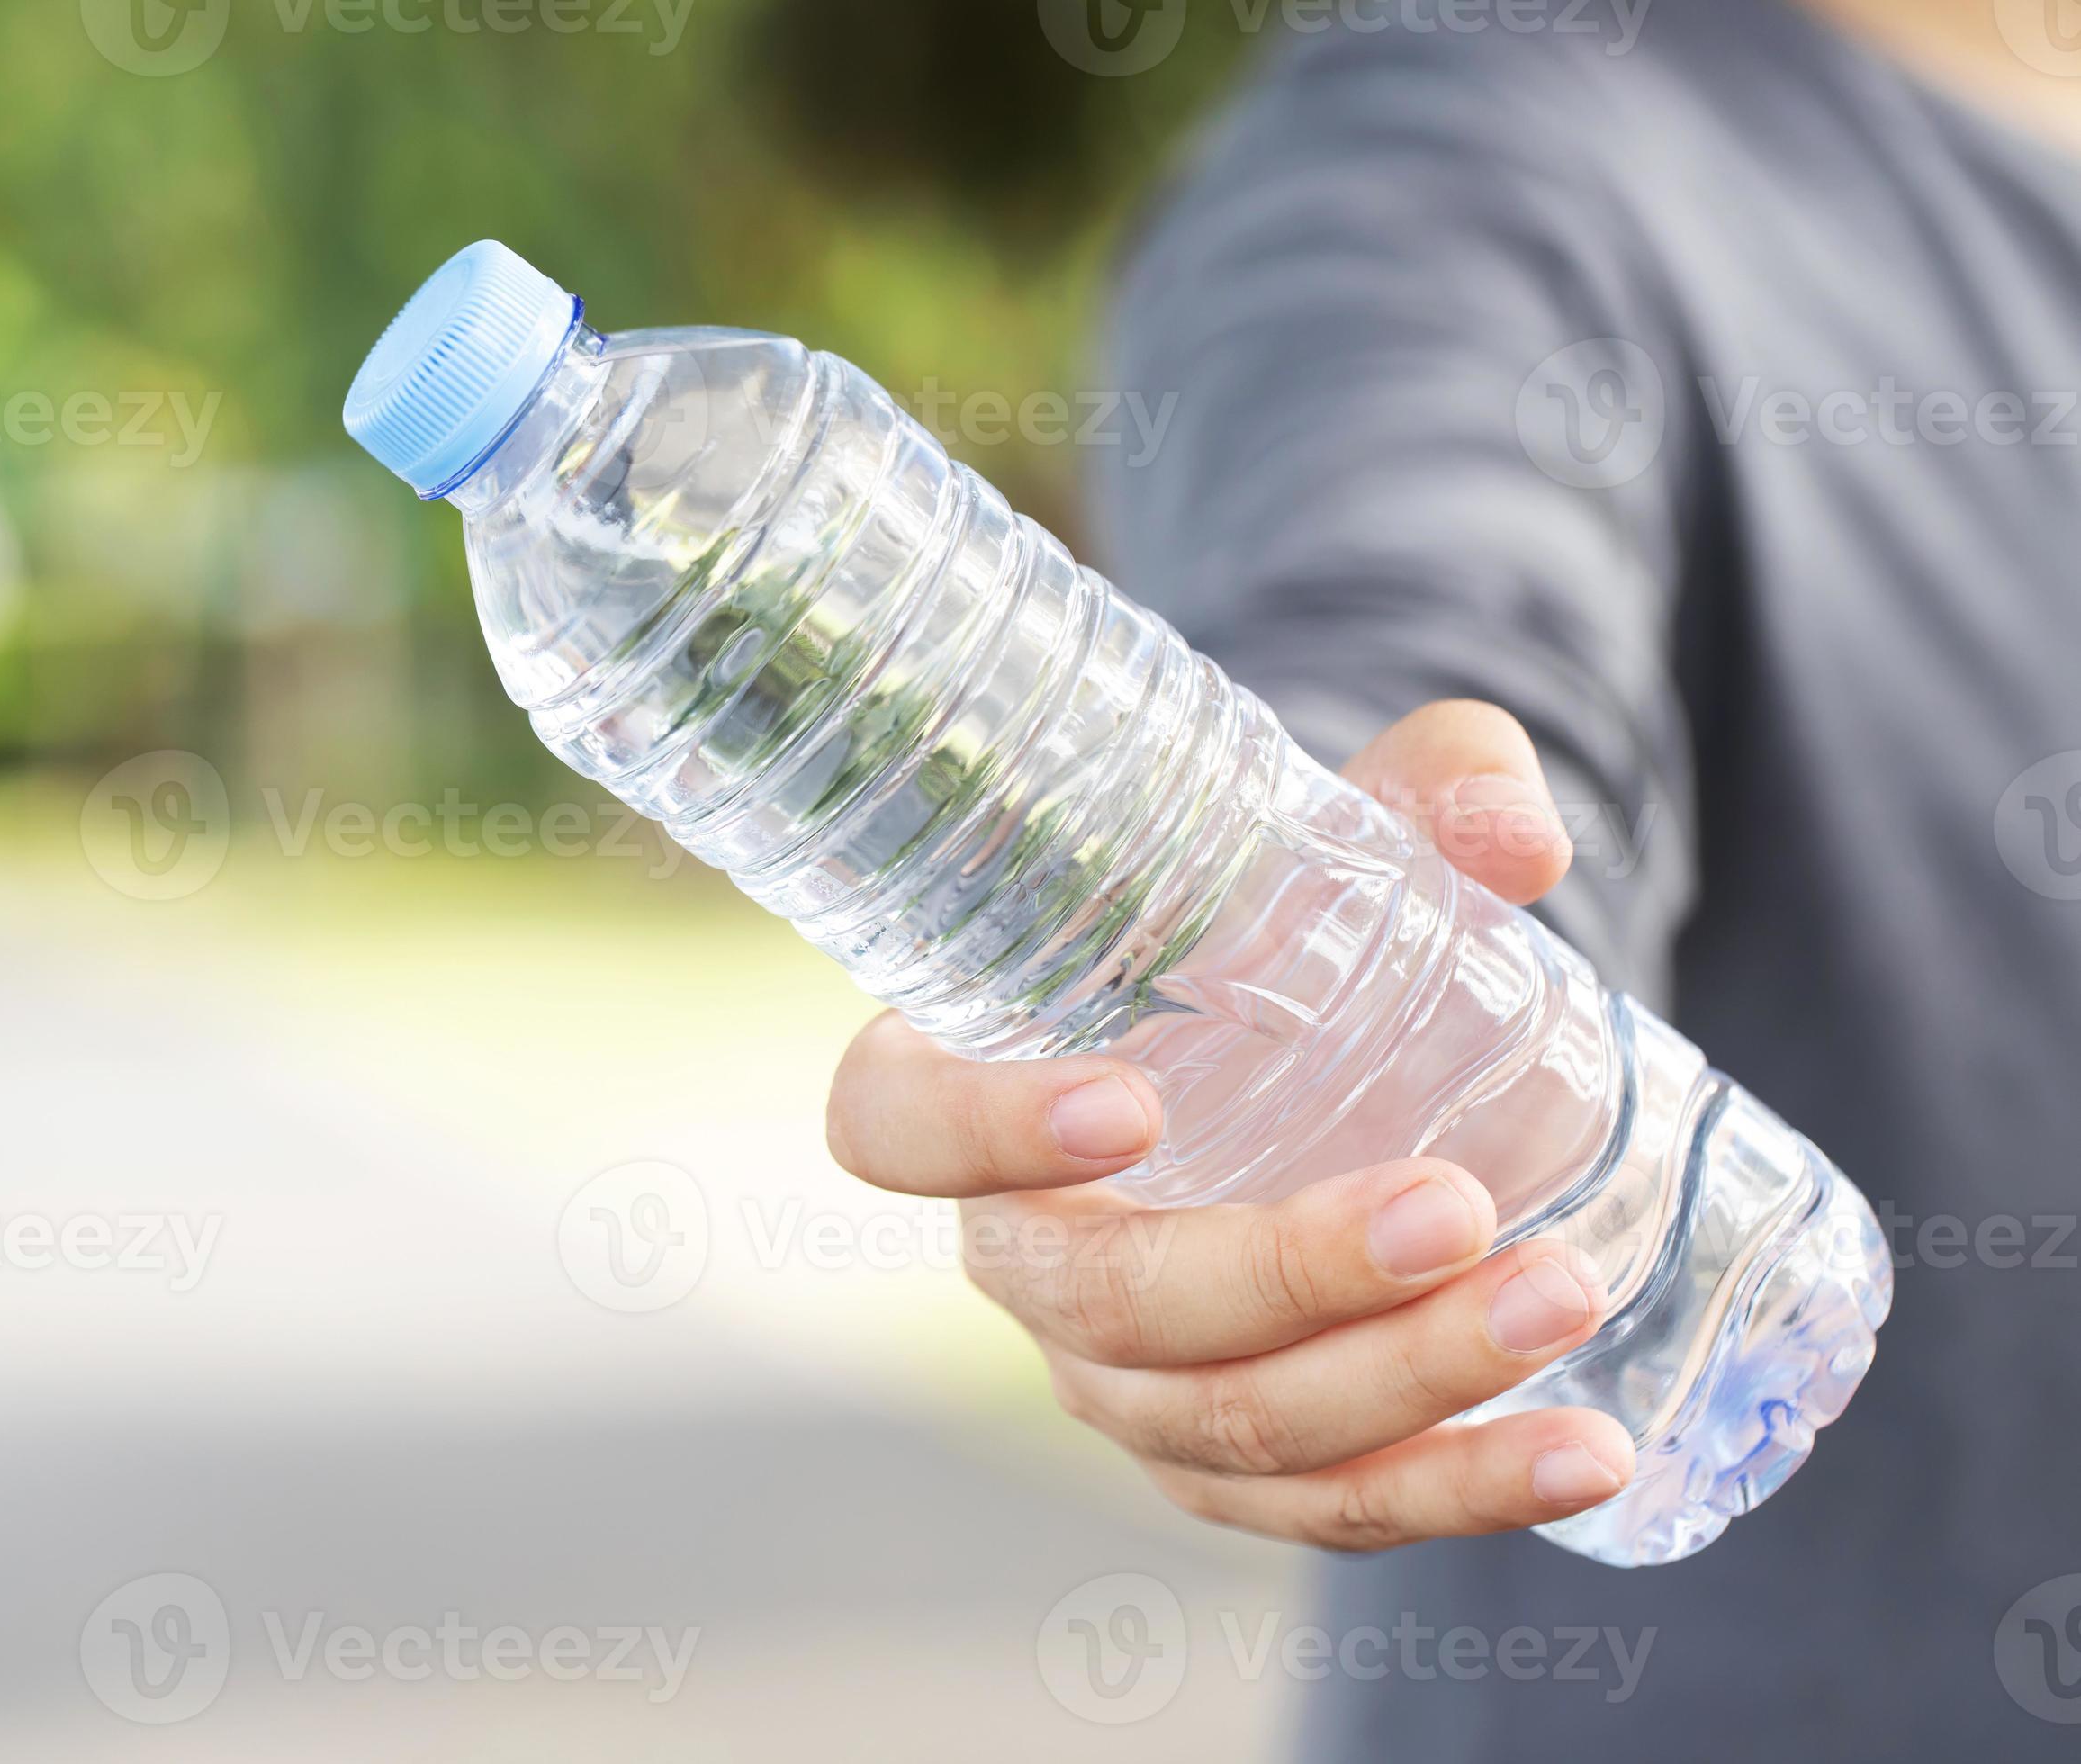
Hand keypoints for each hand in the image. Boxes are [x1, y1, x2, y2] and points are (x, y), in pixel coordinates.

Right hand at [823, 699, 1634, 1550]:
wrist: (1347, 1054)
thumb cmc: (1288, 926)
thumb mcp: (1345, 834)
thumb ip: (1425, 793)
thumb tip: (1520, 835)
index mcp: (973, 1083)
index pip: (895, 1128)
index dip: (979, 1131)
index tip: (1129, 1100)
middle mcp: (1026, 1253)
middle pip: (1102, 1307)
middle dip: (1280, 1275)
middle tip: (1451, 1207)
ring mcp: (1124, 1379)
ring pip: (1223, 1427)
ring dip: (1400, 1382)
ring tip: (1562, 1298)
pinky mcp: (1234, 1465)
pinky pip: (1322, 1511)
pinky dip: (1457, 1489)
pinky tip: (1583, 1451)